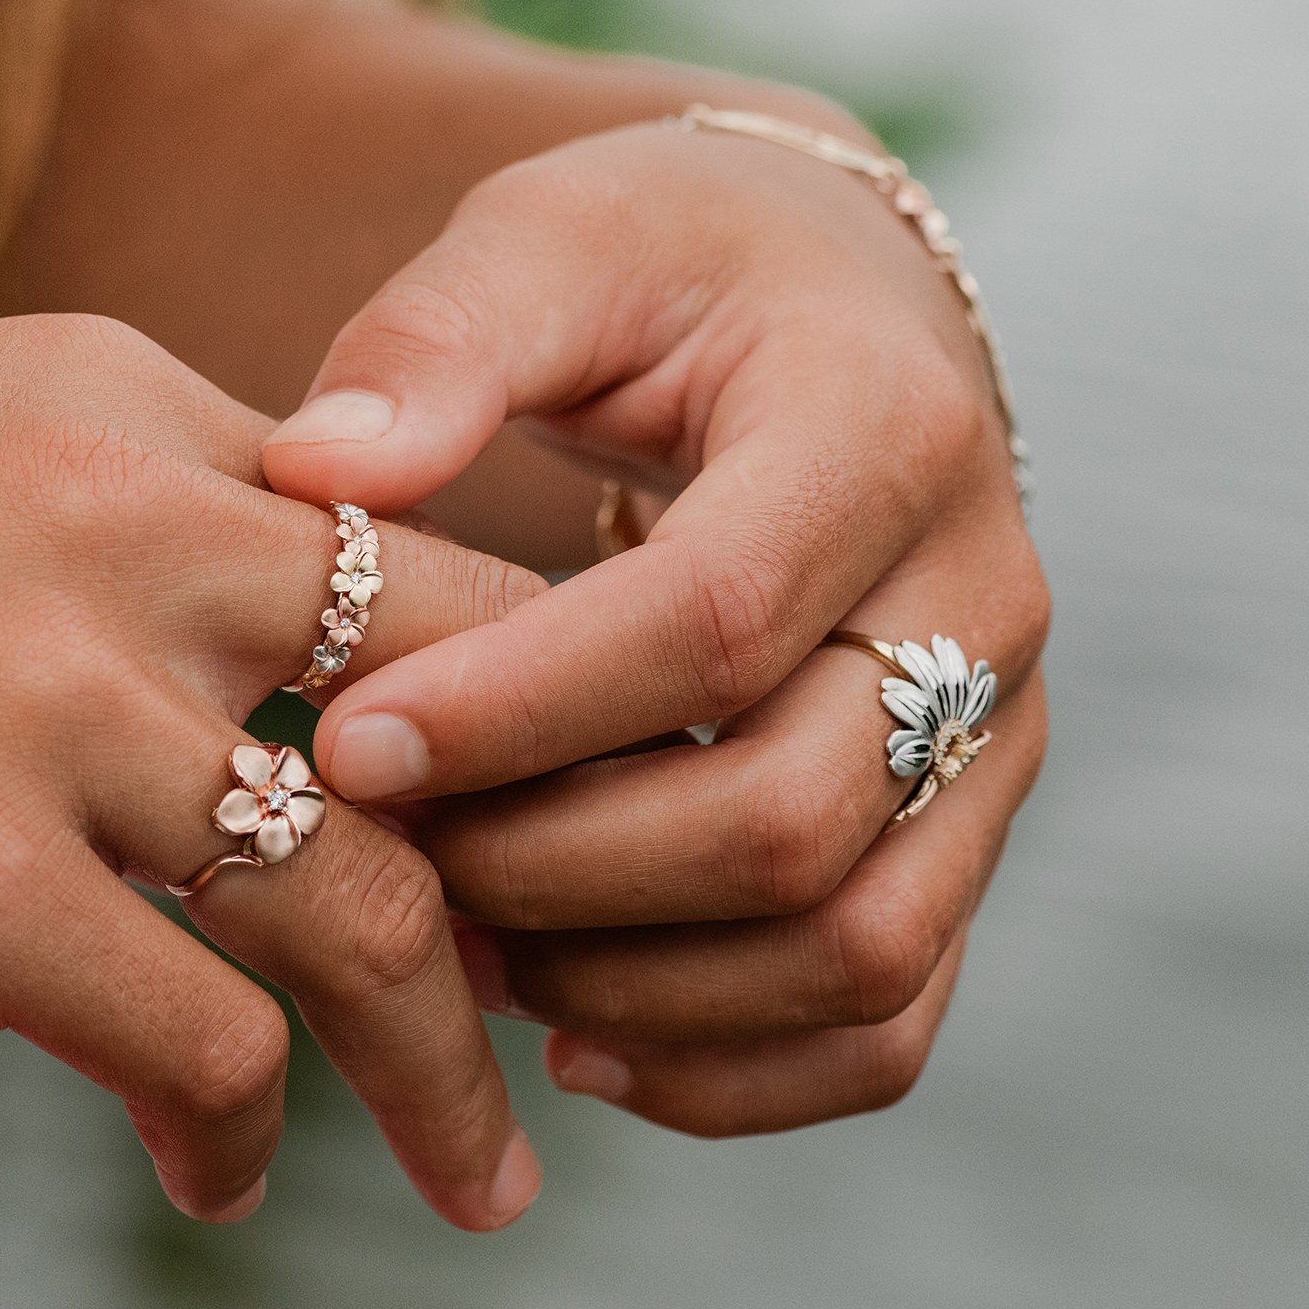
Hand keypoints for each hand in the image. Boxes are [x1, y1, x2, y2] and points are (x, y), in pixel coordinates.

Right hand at [0, 316, 547, 1227]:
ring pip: (371, 911)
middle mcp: (127, 524)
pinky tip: (227, 1184)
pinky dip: (246, 1136)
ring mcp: (53, 698)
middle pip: (461, 716)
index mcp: (133, 400)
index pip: (420, 554)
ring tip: (481, 1173)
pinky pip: (206, 1044)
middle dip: (558, 873)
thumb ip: (148, 514)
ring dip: (442, 1067)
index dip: (519, 708)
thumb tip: (313, 673)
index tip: (545, 822)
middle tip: (583, 990)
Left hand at [262, 117, 1049, 1133]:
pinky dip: (732, 1069)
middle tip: (389, 852)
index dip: (516, 710)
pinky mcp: (957, 832)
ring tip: (459, 953)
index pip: (713, 621)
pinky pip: (887, 1018)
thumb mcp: (552, 239)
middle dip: (555, 870)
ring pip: (853, 949)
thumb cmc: (671, 271)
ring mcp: (992, 737)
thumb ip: (439, 338)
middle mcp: (979, 602)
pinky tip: (573, 1042)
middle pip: (786, 819)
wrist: (827, 313)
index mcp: (882, 433)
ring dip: (630, 988)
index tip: (346, 743)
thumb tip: (316, 473)